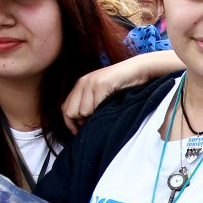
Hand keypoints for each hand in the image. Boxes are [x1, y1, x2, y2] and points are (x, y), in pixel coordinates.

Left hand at [62, 52, 185, 131]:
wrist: (137, 70)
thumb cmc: (122, 85)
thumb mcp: (101, 94)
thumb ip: (88, 104)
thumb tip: (80, 122)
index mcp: (80, 85)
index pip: (65, 108)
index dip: (69, 123)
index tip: (78, 132)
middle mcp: (82, 82)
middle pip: (71, 112)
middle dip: (82, 121)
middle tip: (94, 121)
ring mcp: (92, 82)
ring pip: (84, 111)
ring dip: (94, 116)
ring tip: (105, 110)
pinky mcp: (102, 84)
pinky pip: (96, 106)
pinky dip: (103, 111)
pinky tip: (110, 105)